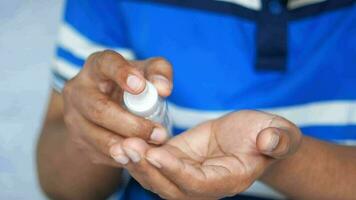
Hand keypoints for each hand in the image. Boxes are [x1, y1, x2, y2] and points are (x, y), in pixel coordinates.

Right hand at [62, 50, 172, 166]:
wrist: (110, 110)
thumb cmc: (132, 86)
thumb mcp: (147, 73)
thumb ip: (159, 73)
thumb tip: (163, 88)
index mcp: (97, 65)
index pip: (106, 64)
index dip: (122, 74)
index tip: (140, 87)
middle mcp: (79, 89)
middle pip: (100, 109)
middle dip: (132, 125)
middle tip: (159, 134)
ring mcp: (74, 117)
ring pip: (98, 136)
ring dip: (128, 145)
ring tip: (153, 147)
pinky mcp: (78, 141)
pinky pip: (100, 153)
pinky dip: (123, 156)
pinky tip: (140, 156)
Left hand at [116, 110, 301, 198]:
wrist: (252, 135)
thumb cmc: (267, 134)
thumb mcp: (278, 132)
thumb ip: (277, 139)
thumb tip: (269, 142)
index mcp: (228, 180)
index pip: (198, 183)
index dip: (177, 171)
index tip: (156, 153)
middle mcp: (204, 184)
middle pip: (170, 188)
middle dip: (148, 170)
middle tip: (128, 147)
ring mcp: (188, 173)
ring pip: (157, 179)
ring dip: (138, 164)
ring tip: (120, 145)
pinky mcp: (178, 159)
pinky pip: (155, 162)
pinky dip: (139, 155)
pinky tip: (123, 141)